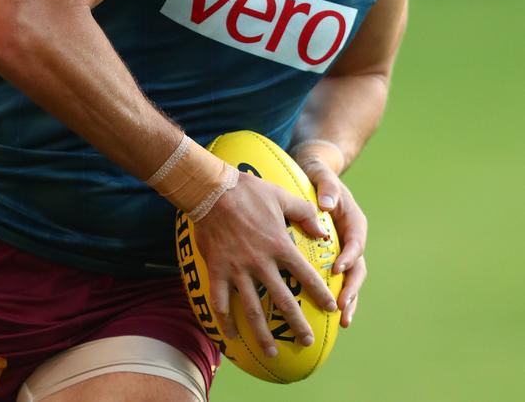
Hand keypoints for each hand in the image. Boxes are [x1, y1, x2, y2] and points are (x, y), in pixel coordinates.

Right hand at [192, 172, 338, 357]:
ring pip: (252, 309)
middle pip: (283, 300)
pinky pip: (220, 302)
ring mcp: (238, 269)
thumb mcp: (281, 196)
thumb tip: (323, 230)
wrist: (212, 191)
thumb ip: (304, 213)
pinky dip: (225, 321)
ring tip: (272, 352)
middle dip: (297, 324)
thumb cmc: (248, 191)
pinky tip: (230, 337)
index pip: (305, 275)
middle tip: (307, 341)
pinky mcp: (217, 270)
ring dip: (263, 334)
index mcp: (279, 245)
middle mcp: (261, 262)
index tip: (330, 309)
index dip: (320, 293)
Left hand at [299, 156, 367, 327]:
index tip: (337, 270)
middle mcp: (352, 238)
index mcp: (354, 221)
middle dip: (352, 288)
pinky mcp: (332, 257)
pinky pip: (336, 279)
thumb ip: (327, 188)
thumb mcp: (323, 175)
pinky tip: (327, 316)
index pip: (356, 242)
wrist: (316, 176)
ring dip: (349, 299)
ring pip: (350, 278)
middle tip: (342, 306)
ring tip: (343, 321)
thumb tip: (327, 205)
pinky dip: (335, 295)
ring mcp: (343, 250)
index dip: (349, 257)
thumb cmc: (319, 175)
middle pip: (357, 267)